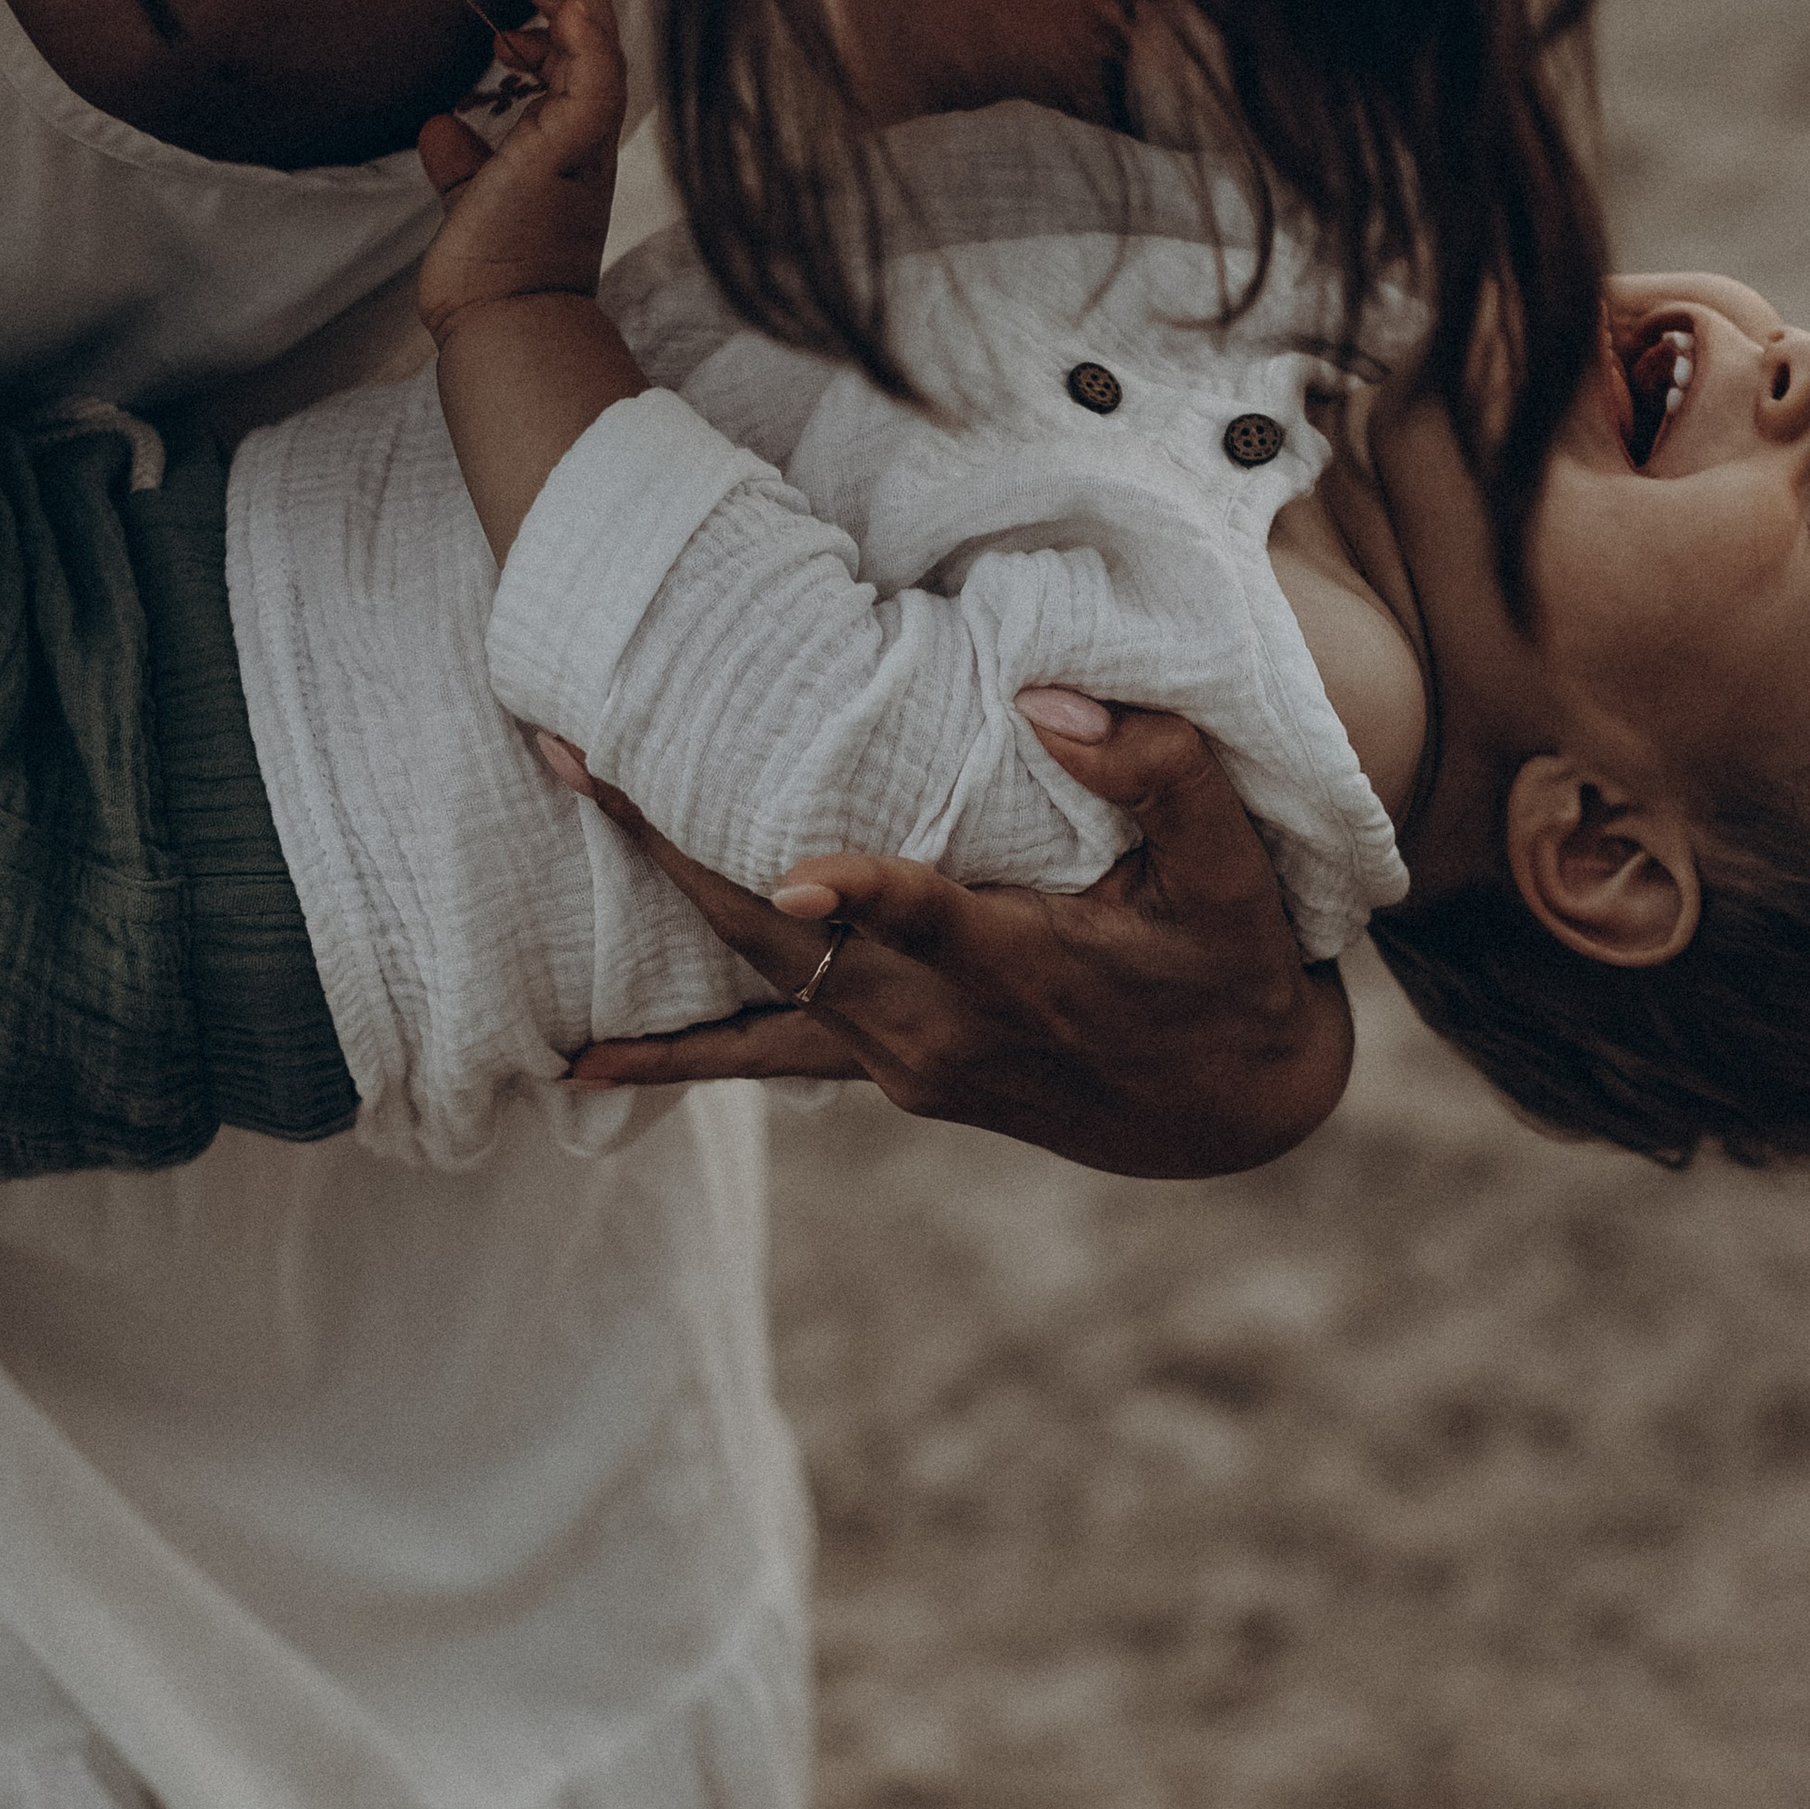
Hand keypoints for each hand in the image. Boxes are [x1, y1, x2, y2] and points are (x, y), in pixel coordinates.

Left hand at [417, 0, 625, 345]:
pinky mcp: (572, 150)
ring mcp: (580, 146)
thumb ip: (460, 161)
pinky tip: (573, 5)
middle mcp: (579, 144)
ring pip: (597, 57)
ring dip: (584, 1)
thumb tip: (440, 125)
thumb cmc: (492, 270)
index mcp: (559, 152)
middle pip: (590, 53)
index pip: (566, 76)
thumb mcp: (469, 199)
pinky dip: (588, 44)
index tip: (522, 1)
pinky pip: (593, 87)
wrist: (503, 320)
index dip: (549, 34)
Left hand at [550, 696, 1354, 1177]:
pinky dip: (675, 1056)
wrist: (1230, 1110)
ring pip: (758, 986)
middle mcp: (943, 1027)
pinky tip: (578, 1064)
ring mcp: (904, 1062)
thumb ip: (1160, 772)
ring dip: (660, 902)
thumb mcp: (1235, 873)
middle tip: (581, 754)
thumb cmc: (1231, 967)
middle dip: (674, 849)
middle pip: (785, 943)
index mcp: (1027, 968)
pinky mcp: (889, 1075)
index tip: (789, 863)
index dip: (862, 893)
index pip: (929, 922)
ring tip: (574, 799)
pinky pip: (765, 1058)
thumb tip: (1047, 698)